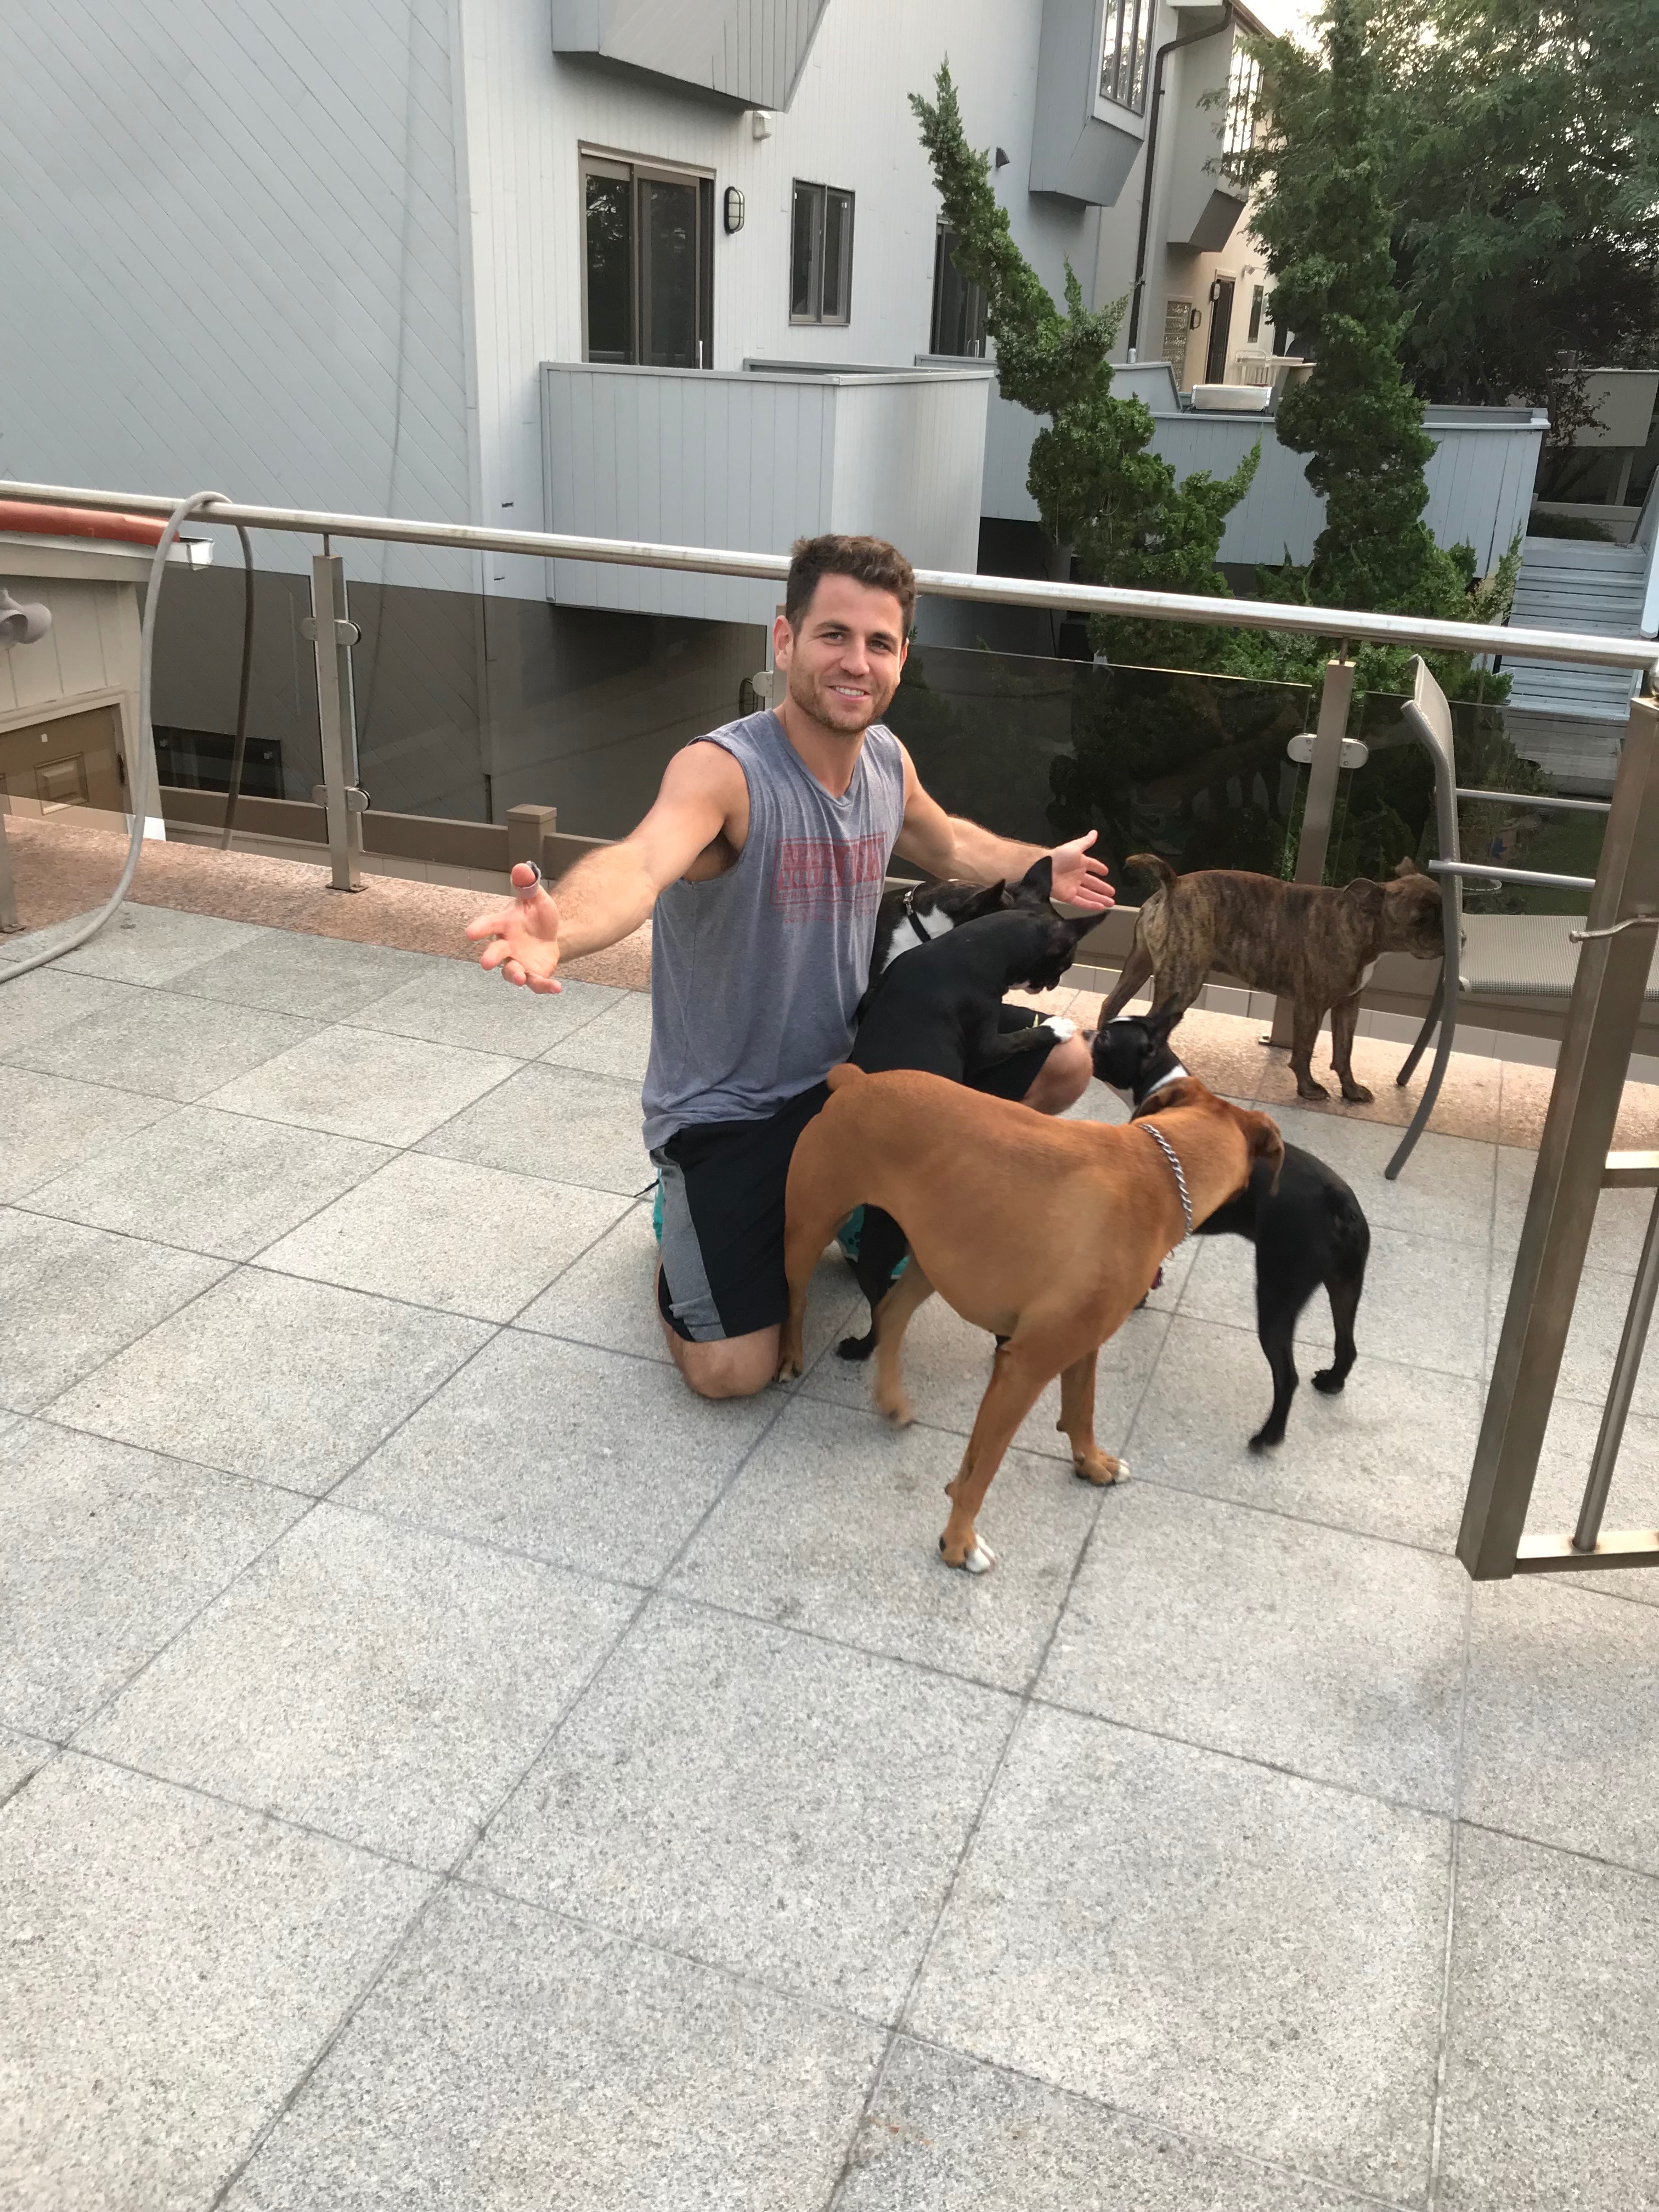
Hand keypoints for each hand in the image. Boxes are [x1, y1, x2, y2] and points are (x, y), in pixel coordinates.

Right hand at [464, 862, 563, 991]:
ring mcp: (517, 962)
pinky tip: (557, 987)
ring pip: (511, 972)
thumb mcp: (536, 899)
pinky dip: (545, 987)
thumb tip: (523, 868)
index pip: (488, 924)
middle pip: (495, 952)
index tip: (469, 933)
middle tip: (485, 963)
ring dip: (514, 976)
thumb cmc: (536, 915)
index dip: (478, 928)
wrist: (550, 934)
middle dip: (490, 957)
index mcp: (504, 925)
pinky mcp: (532, 975)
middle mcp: (506, 946)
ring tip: (520, 978)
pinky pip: (536, 983)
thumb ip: (529, 886)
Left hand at [1047, 831, 1114, 912]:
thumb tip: (1094, 832)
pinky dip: (1090, 905)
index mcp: (1079, 863)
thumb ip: (1086, 841)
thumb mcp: (1075, 847)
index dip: (1098, 868)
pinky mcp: (1068, 896)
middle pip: (1092, 883)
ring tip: (1111, 903)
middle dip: (1102, 888)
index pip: (1092, 866)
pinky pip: (1081, 902)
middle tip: (1112, 893)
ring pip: (1089, 894)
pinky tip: (1100, 907)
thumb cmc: (1060, 856)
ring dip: (1100, 899)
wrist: (1045, 869)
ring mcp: (1072, 887)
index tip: (1106, 872)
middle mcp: (1076, 875)